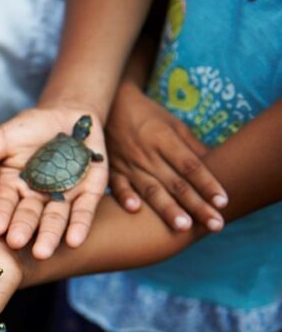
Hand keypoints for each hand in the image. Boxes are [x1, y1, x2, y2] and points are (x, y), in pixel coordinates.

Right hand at [0, 106, 107, 258]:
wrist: (70, 115)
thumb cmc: (31, 127)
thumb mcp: (4, 138)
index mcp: (12, 187)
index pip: (4, 204)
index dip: (0, 215)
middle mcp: (35, 198)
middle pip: (28, 216)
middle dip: (22, 229)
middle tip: (16, 243)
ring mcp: (62, 198)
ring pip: (55, 220)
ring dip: (49, 236)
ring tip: (42, 252)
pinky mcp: (88, 194)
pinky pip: (83, 212)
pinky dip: (79, 226)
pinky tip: (75, 240)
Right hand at [107, 81, 225, 231]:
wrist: (108, 104)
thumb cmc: (146, 116)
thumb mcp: (173, 124)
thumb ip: (191, 147)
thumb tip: (217, 164)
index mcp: (165, 139)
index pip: (191, 166)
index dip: (208, 184)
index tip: (223, 202)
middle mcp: (148, 153)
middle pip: (176, 183)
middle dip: (196, 205)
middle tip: (215, 225)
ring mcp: (128, 162)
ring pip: (151, 189)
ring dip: (167, 209)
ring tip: (183, 227)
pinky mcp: (110, 170)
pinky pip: (117, 185)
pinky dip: (124, 196)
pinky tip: (135, 210)